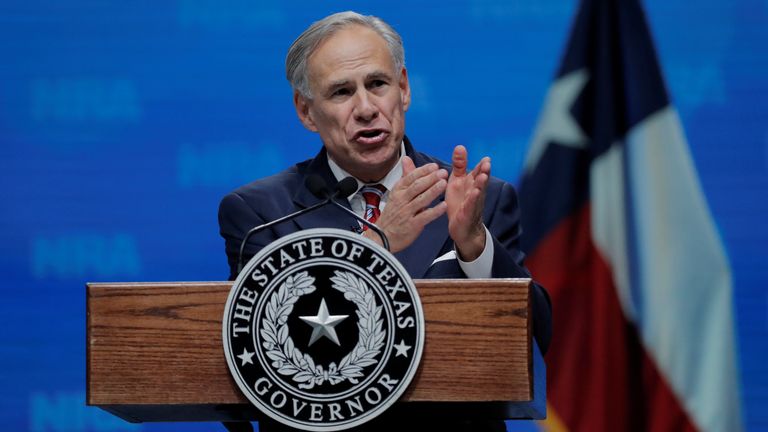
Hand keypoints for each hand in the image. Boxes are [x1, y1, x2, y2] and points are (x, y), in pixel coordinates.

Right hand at [363, 156, 447, 252]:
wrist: (383, 237)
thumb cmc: (393, 214)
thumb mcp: (396, 193)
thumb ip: (405, 176)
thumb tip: (406, 158)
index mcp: (398, 191)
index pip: (411, 177)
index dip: (423, 171)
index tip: (434, 166)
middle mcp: (401, 200)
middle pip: (417, 186)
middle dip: (431, 178)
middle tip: (443, 172)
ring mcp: (406, 213)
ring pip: (421, 199)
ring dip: (433, 191)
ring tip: (444, 184)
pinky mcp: (412, 225)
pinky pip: (424, 216)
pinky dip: (434, 211)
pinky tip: (444, 206)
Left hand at [445, 145, 489, 260]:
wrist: (461, 227)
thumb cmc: (460, 201)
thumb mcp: (457, 180)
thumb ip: (459, 165)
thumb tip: (460, 146)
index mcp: (471, 182)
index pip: (478, 172)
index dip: (482, 165)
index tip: (486, 158)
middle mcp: (475, 191)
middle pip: (481, 180)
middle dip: (485, 172)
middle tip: (487, 163)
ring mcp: (473, 202)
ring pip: (478, 192)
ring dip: (481, 185)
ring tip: (483, 176)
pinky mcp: (467, 213)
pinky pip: (470, 205)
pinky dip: (472, 199)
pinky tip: (474, 193)